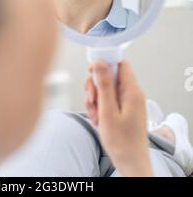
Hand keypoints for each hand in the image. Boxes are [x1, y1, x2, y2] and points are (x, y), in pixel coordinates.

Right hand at [85, 60, 152, 176]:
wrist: (130, 163)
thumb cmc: (122, 142)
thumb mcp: (108, 111)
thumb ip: (104, 85)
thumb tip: (100, 62)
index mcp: (132, 91)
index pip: (119, 63)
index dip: (104, 65)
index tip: (91, 74)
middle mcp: (132, 94)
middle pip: (110, 75)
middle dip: (96, 86)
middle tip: (92, 101)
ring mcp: (128, 102)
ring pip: (106, 88)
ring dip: (96, 98)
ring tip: (95, 114)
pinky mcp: (123, 109)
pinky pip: (108, 100)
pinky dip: (99, 107)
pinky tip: (98, 119)